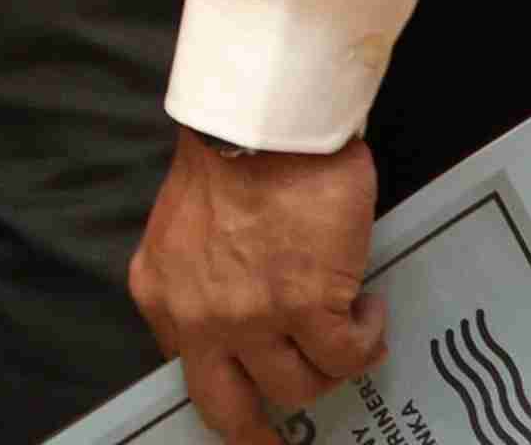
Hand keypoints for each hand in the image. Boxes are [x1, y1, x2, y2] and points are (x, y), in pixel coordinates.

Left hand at [129, 128, 381, 435]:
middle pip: (229, 409)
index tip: (247, 412)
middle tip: (284, 442)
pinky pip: (347, 355)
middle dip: (258, 435)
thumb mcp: (189, 232)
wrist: (267, 119)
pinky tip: (367, 306)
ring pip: (300, 385)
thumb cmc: (235, 158)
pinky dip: (366, 337)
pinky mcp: (307, 305)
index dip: (227, 393)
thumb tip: (240, 329)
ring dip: (329, 361)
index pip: (189, 374)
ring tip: (345, 321)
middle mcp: (199, 316)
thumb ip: (201, 284)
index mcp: (163, 294)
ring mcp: (252, 316)